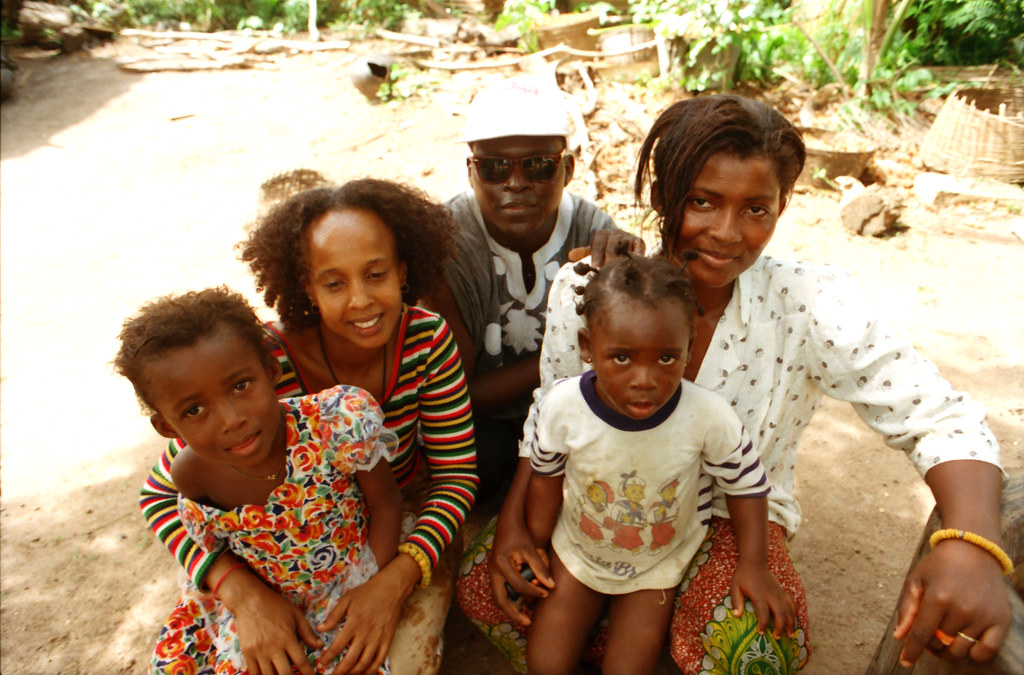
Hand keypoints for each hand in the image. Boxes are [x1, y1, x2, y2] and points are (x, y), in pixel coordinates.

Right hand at [217, 568, 319, 674]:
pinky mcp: (247, 653)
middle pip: (285, 674)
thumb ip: (307, 632)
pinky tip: (269, 674)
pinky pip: (254, 672)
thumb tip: (320, 645)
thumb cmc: (275, 605)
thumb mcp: (295, 614)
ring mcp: (258, 651)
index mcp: (287, 637)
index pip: (301, 662)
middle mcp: (273, 646)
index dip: (308, 673)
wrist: (248, 600)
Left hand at [317, 553, 418, 674]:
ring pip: (364, 663)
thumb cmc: (367, 592)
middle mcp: (366, 634)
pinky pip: (379, 660)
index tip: (321, 663)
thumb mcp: (347, 599)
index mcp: (354, 623)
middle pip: (350, 660)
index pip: (337, 647)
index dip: (327, 658)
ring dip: (353, 673)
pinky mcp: (387, 640)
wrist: (391, 588)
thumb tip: (320, 629)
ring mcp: (378, 638)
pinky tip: (363, 673)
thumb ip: (334, 615)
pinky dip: (371, 670)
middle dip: (339, 671)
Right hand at [488, 517, 552, 624]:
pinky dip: (510, 599)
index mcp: (501, 564)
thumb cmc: (520, 534)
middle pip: (500, 599)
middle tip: (527, 622)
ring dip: (511, 608)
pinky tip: (521, 603)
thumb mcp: (531, 549)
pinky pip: (501, 591)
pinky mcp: (495, 573)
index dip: (533, 591)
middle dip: (513, 613)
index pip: (518, 586)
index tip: (545, 593)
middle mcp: (493, 571)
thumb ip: (540, 567)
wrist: (508, 523)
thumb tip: (551, 586)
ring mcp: (492, 572)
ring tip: (524, 616)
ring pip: (499, 597)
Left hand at [568, 230, 645, 266]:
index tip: (595, 266)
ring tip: (619, 269)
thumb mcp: (593, 250)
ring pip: (625, 246)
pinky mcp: (639, 241)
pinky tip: (633, 265)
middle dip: (609, 258)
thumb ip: (583, 253)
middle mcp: (615, 233)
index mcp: (602, 234)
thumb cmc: (604, 250)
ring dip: (622, 258)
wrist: (623, 244)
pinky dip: (636, 254)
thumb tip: (570, 256)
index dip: (596, 255)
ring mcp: (628, 236)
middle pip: (612, 245)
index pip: (598, 243)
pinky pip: (638, 246)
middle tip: (607, 270)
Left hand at [729, 561, 795, 639]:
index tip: (760, 633)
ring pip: (789, 610)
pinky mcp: (782, 591)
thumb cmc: (743, 576)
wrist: (755, 562)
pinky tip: (792, 620)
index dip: (763, 624)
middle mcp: (771, 595)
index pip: (763, 612)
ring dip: (790, 623)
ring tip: (790, 635)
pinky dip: (793, 612)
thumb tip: (737, 615)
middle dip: (780, 627)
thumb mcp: (735, 587)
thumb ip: (736, 601)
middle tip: (777, 638)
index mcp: (759, 595)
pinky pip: (791, 603)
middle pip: (780, 613)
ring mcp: (778, 593)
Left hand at [893, 539, 1009, 665]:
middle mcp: (962, 610)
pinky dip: (974, 654)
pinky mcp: (1000, 620)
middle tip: (928, 633)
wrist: (974, 550)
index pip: (921, 635)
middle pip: (940, 643)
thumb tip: (899, 637)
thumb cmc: (940, 565)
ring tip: (944, 636)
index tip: (906, 661)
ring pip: (960, 649)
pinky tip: (965, 642)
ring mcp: (983, 616)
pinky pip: (986, 651)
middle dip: (929, 643)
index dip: (912, 651)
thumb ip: (907, 609)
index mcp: (938, 598)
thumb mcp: (916, 580)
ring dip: (948, 649)